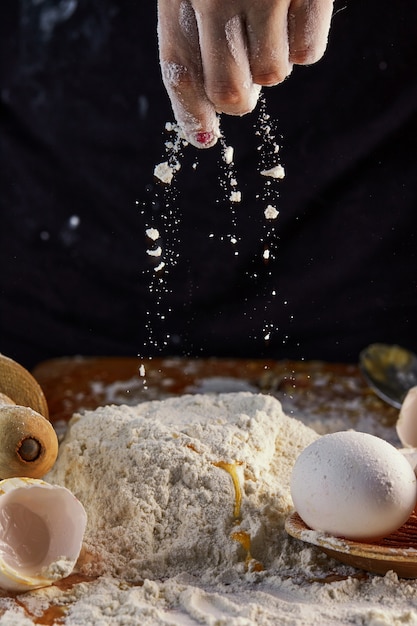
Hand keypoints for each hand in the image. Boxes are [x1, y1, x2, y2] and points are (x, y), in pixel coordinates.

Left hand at [157, 0, 333, 147]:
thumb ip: (191, 40)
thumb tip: (204, 130)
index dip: (191, 110)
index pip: (179, 71)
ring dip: (270, 62)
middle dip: (237, 95)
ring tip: (268, 21)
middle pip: (230, 93)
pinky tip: (293, 12)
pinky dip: (303, 43)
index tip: (204, 136)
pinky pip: (308, 52)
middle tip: (243, 72)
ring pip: (272, 75)